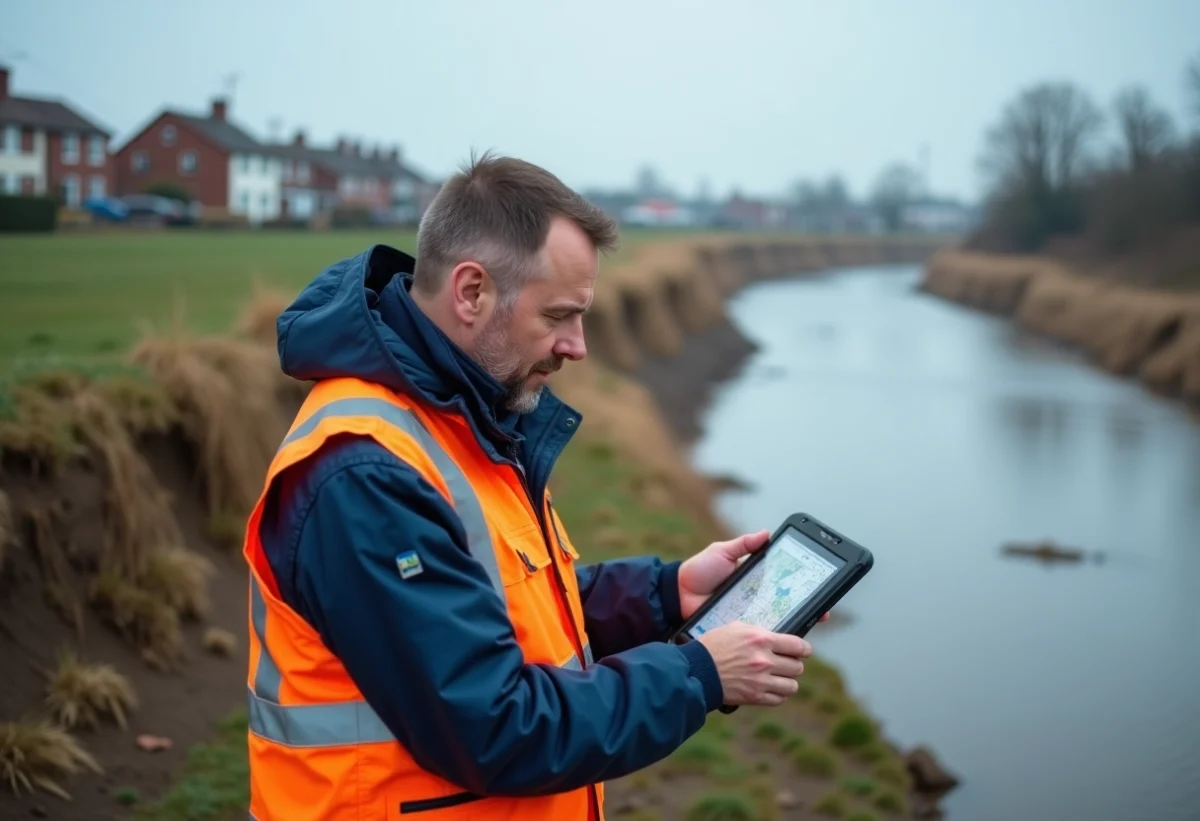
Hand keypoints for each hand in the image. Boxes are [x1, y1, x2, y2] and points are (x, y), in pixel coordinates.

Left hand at [678, 530, 831, 625]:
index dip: (802, 589)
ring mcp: (746, 617)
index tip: (821, 589)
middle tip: (822, 612)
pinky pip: (756, 636)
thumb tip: (767, 533)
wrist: (677, 594)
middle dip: (806, 610)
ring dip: (793, 627)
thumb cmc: (698, 571)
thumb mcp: (722, 552)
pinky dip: (770, 640)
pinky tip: (784, 641)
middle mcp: (754, 600)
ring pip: (775, 625)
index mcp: (754, 581)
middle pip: (785, 607)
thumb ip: (743, 544)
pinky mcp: (737, 631)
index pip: (784, 585)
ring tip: (809, 628)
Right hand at [696, 622, 811, 705]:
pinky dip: (778, 695)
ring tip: (780, 678)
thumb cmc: (714, 645)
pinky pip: (779, 699)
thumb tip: (776, 637)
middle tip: (786, 664)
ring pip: (792, 685)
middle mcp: (765, 660)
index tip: (804, 651)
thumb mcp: (736, 628)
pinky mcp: (755, 696)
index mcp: (761, 639)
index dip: (804, 649)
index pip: (797, 645)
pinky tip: (771, 688)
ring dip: (788, 681)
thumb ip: (759, 632)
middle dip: (794, 665)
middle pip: (797, 667)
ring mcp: (761, 680)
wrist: (697, 669)